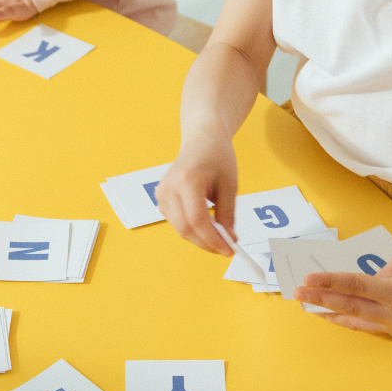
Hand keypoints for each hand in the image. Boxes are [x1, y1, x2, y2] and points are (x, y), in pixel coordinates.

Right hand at [155, 130, 238, 255]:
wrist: (202, 140)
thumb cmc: (216, 156)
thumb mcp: (230, 185)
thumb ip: (227, 214)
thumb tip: (229, 238)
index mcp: (187, 181)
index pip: (196, 220)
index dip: (213, 239)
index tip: (229, 250)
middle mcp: (169, 187)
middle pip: (185, 228)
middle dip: (206, 243)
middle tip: (226, 248)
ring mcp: (162, 193)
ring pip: (179, 228)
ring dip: (200, 237)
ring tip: (219, 235)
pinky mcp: (161, 198)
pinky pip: (176, 222)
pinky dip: (192, 229)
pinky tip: (206, 225)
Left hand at [294, 255, 391, 336]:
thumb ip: (375, 274)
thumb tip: (354, 284)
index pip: (354, 286)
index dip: (328, 283)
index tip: (307, 280)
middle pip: (349, 307)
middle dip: (319, 300)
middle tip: (297, 294)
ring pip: (354, 322)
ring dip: (328, 313)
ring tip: (307, 306)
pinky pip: (366, 326)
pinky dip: (347, 319)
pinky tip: (332, 314)